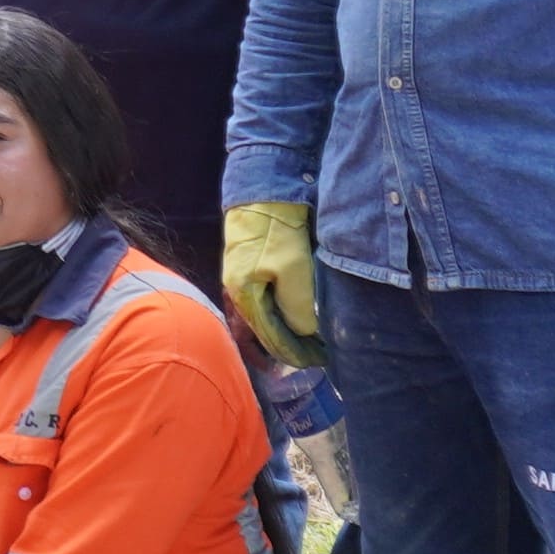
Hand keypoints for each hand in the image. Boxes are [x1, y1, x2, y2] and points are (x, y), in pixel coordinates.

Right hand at [220, 200, 322, 365]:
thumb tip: (304, 333)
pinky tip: (285, 322)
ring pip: (258, 319)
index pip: (269, 337)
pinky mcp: (248, 268)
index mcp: (243, 295)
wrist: (263, 191)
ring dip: (277, 335)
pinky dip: (273, 319)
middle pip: (259, 332)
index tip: (318, 362)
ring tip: (299, 348)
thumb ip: (297, 307)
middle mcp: (236, 292)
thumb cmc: (278, 230)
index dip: (294, 353)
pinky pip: (259, 305)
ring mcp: (240, 280)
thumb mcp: (294, 269)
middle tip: (312, 360)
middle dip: (284, 349)